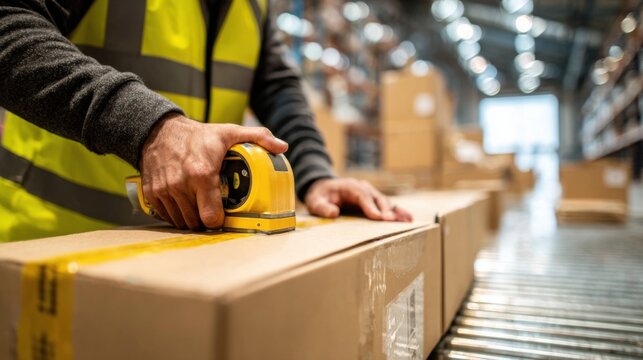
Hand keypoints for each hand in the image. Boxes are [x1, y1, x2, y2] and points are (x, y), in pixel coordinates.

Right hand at [140, 113, 287, 229]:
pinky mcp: (152, 194)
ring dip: (191, 218)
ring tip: (199, 206)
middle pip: (197, 222)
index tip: (224, 215)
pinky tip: (185, 203)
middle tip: (213, 210)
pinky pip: (167, 216)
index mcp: (202, 174)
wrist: (160, 131)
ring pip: (182, 222)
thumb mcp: (229, 132)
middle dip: (206, 219)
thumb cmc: (198, 135)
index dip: (220, 220)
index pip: (211, 217)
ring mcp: (164, 191)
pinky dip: (176, 214)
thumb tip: (283, 146)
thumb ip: (258, 137)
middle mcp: (181, 185)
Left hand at [304, 178, 412, 221]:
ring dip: (396, 211)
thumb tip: (334, 213)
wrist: (323, 188)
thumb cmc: (320, 195)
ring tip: (407, 220)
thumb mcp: (314, 201)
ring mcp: (370, 194)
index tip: (379, 217)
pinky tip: (407, 219)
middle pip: (377, 197)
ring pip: (385, 202)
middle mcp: (363, 188)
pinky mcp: (373, 201)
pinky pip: (387, 206)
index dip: (371, 206)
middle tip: (392, 221)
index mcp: (349, 186)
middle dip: (385, 209)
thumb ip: (321, 207)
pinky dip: (397, 212)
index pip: (362, 195)